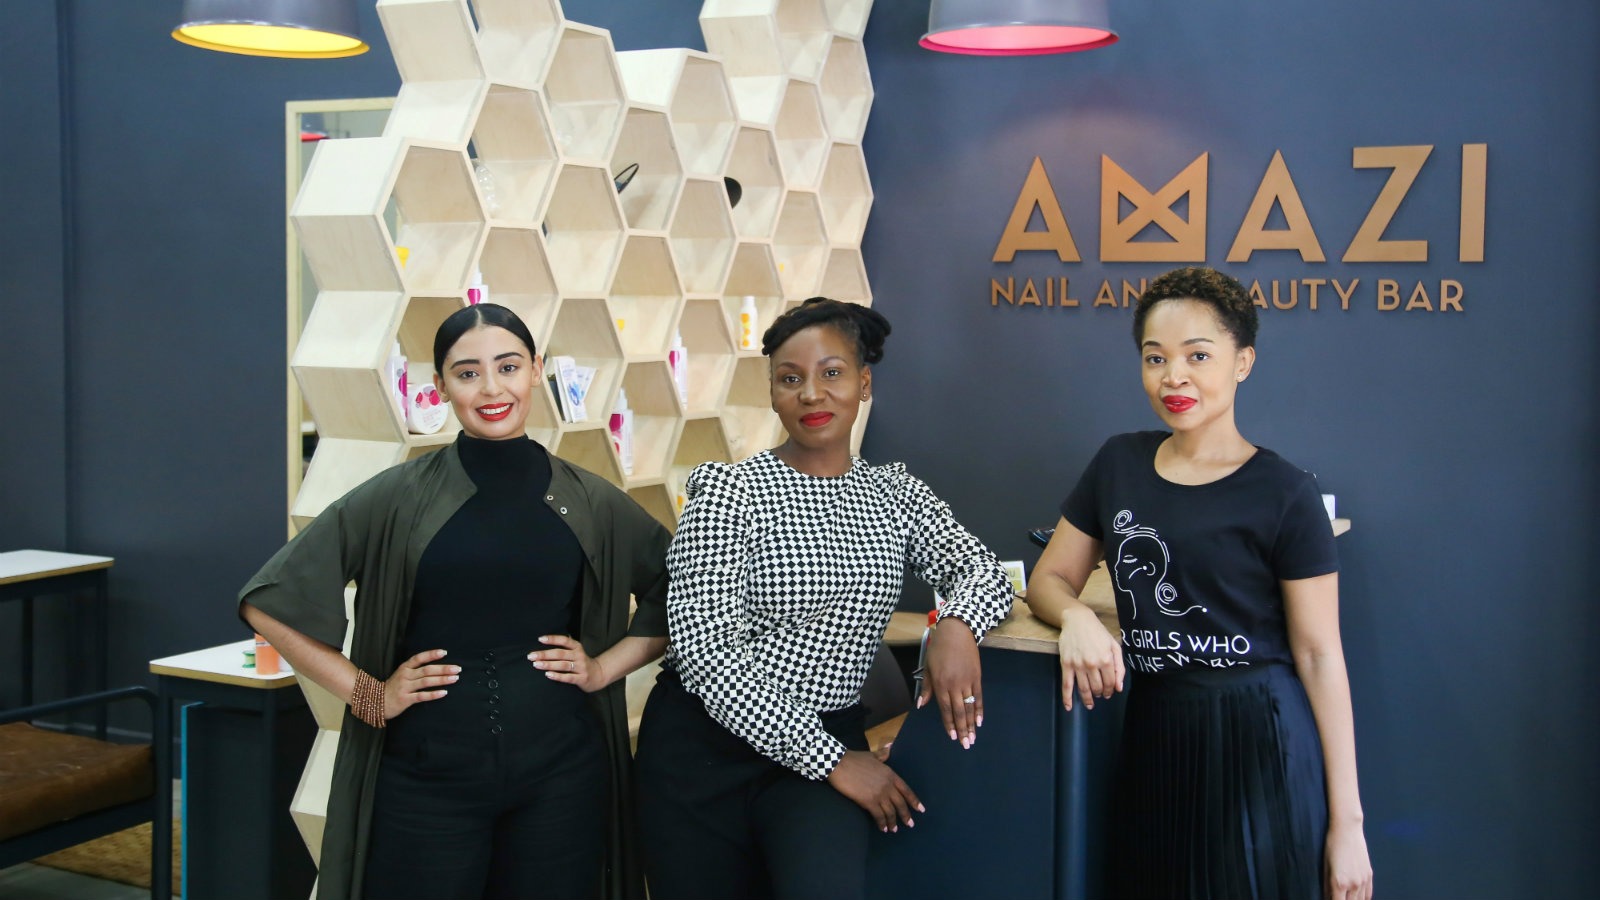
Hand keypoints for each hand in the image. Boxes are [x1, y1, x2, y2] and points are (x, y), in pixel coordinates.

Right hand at [382, 649, 458, 719]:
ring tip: (455, 678)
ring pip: (426, 681)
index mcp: (404, 668)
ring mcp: (405, 687)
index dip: (431, 654)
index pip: (419, 658)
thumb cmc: (393, 688)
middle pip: (427, 670)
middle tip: (457, 668)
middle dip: (443, 668)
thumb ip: (415, 670)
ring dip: (442, 679)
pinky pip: (422, 696)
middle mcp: (405, 676)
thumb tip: (436, 667)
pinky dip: (433, 694)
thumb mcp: (402, 675)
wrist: (375, 702)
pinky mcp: (405, 699)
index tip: (444, 652)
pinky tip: (444, 692)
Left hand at [528, 635, 606, 691]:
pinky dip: (557, 676)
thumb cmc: (581, 662)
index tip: (540, 639)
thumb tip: (547, 638)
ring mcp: (581, 667)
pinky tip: (548, 675)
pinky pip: (568, 677)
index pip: (564, 640)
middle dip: (544, 654)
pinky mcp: (581, 678)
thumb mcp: (576, 651)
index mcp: (577, 647)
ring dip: (548, 664)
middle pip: (560, 653)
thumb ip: (565, 645)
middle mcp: (579, 656)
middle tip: (531, 656)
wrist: (598, 675)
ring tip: (536, 664)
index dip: (552, 639)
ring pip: (563, 665)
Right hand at [826, 751, 923, 832]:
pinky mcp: (869, 801)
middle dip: (906, 815)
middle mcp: (887, 785)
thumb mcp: (872, 755)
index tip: (920, 810)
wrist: (839, 764)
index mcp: (890, 774)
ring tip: (894, 829)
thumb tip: (890, 746)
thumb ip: (883, 754)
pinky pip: (879, 816)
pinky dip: (882, 823)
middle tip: (910, 824)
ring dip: (893, 822)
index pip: (906, 790)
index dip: (914, 801)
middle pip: (901, 804)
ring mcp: (879, 794)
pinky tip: (882, 828)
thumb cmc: (854, 758)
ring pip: (891, 812)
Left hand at [918, 617, 981, 747]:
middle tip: (966, 745)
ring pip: (969, 707)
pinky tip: (979, 721)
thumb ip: (926, 688)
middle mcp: (954, 685)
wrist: (957, 632)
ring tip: (973, 738)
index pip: (945, 709)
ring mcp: (967, 681)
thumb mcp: (928, 667)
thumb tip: (921, 706)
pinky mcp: (977, 677)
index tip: (953, 737)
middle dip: (962, 730)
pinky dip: (979, 710)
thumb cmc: (939, 649)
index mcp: (941, 683)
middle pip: (959, 712)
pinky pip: (979, 697)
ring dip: (971, 724)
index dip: (949, 725)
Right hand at [1057, 605, 1123, 709]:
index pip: (1110, 683)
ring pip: (1084, 689)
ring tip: (1090, 702)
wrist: (1077, 620)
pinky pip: (1066, 685)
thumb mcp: (1114, 646)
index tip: (1109, 692)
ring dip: (1088, 698)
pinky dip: (1067, 698)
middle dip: (1100, 693)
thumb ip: (1119, 667)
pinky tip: (1069, 707)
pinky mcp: (1066, 664)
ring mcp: (1078, 665)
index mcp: (1106, 659)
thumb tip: (1119, 687)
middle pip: (1097, 687)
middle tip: (1100, 694)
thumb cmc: (1098, 632)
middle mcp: (1092, 664)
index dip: (1110, 690)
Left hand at [1324, 820, 1372, 899]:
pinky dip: (1362, 898)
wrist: (1347, 829)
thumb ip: (1326, 885)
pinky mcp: (1369, 875)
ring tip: (1346, 896)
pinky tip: (1356, 897)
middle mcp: (1354, 884)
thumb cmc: (1332, 845)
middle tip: (1337, 897)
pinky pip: (1368, 894)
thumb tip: (1326, 897)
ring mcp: (1363, 880)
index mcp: (1339, 883)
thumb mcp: (1324, 866)